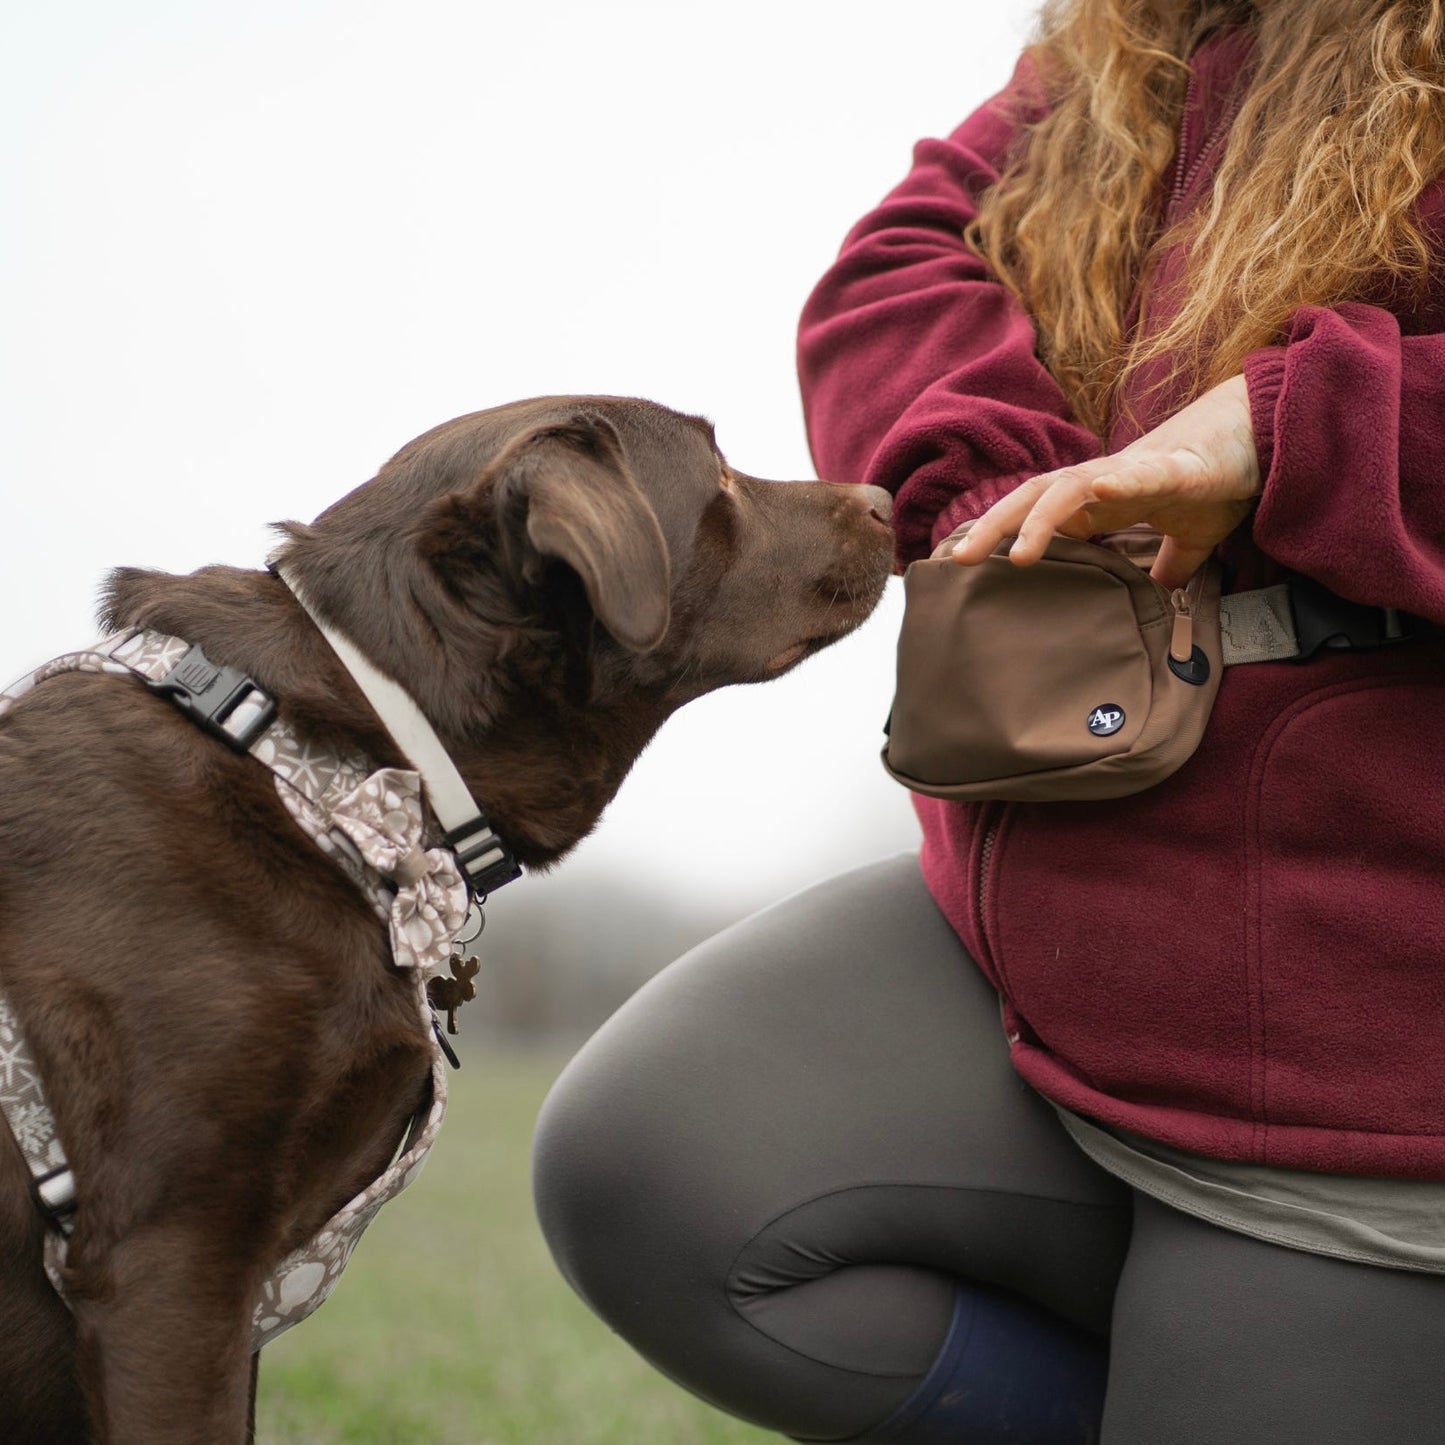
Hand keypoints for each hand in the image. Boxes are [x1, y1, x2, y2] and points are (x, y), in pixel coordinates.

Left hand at [950, 375, 1261, 588]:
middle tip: (956, 560)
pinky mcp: (1170, 468)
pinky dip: (1109, 486)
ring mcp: (1131, 472)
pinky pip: (1131, 476)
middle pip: (1033, 499)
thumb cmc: (1217, 481)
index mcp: (1099, 500)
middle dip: (993, 526)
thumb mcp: (1190, 539)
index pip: (1036, 515)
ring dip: (1036, 518)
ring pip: (1066, 488)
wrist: (1259, 435)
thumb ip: (1170, 567)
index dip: (1000, 534)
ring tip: (1014, 554)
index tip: (966, 563)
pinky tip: (1088, 499)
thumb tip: (1161, 598)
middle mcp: (1102, 483)